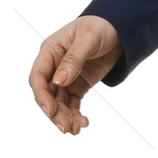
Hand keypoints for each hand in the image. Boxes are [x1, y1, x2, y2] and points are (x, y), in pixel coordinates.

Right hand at [30, 16, 122, 135]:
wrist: (119, 29)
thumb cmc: (99, 27)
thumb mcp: (87, 40)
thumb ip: (72, 60)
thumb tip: (58, 82)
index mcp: (49, 52)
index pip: (38, 77)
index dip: (41, 95)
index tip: (50, 110)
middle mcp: (54, 66)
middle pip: (47, 94)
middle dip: (55, 112)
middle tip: (66, 127)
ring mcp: (66, 77)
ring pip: (59, 102)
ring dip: (65, 117)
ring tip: (76, 130)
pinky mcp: (78, 85)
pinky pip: (72, 103)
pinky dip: (76, 114)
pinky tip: (84, 123)